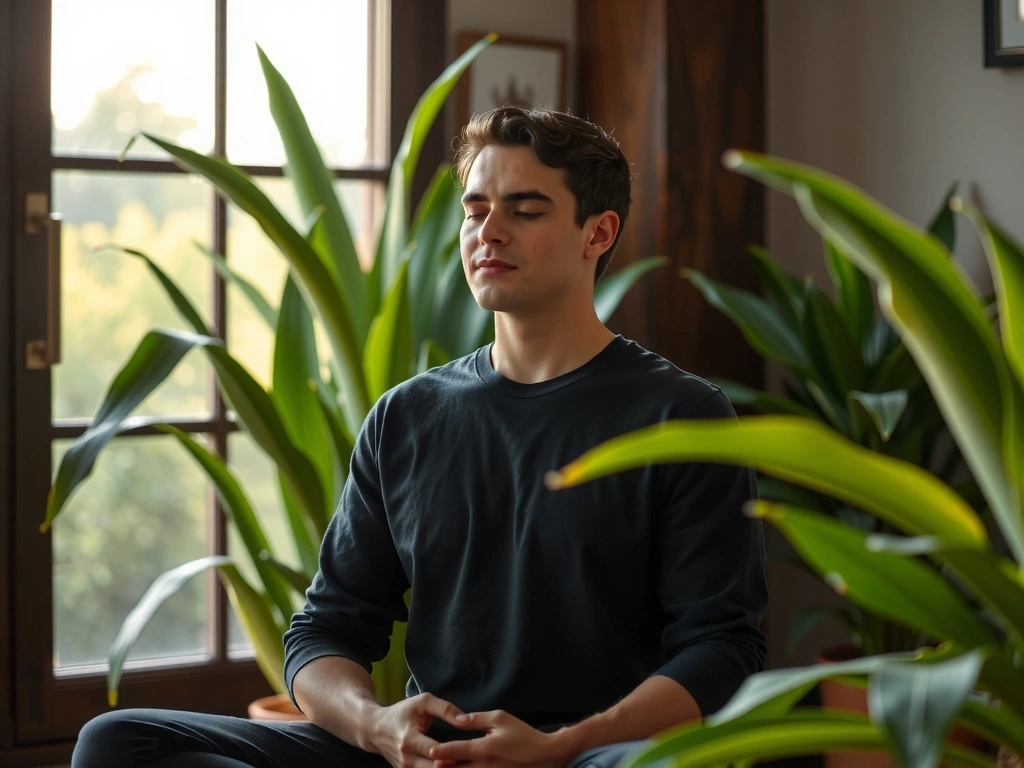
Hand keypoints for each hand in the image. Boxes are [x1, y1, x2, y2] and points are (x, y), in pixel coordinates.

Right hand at [370, 692, 467, 767]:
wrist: (374, 729)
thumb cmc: (401, 712)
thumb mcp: (423, 702)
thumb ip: (445, 709)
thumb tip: (466, 720)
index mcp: (409, 739)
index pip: (435, 751)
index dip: (453, 753)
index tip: (471, 751)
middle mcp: (406, 758)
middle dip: (454, 766)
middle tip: (473, 761)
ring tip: (467, 764)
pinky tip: (453, 765)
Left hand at [427, 710, 570, 767]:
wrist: (545, 756)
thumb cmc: (523, 734)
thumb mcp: (501, 718)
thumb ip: (477, 720)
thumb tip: (458, 720)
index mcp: (485, 748)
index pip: (457, 750)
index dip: (442, 751)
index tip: (429, 751)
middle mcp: (485, 766)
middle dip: (443, 767)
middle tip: (429, 763)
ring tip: (440, 767)